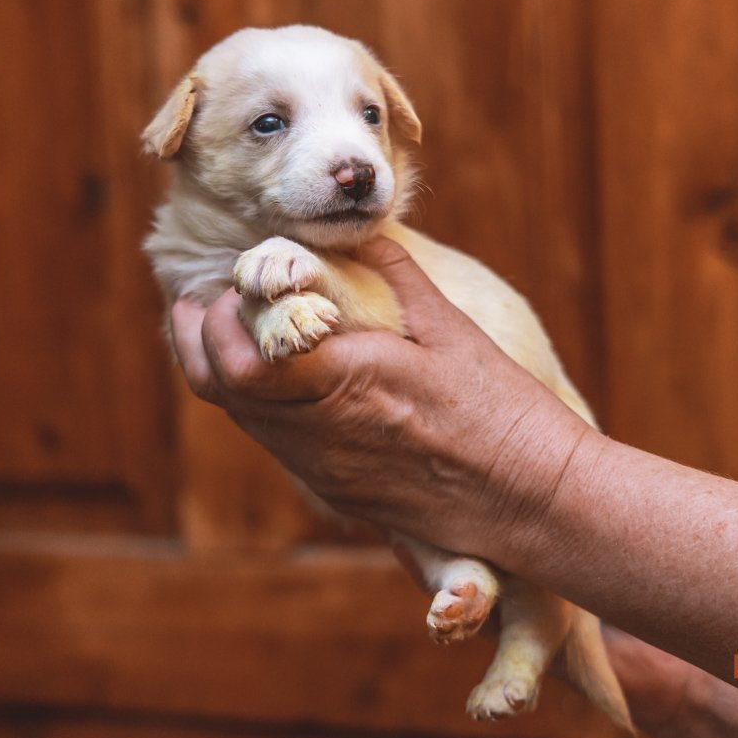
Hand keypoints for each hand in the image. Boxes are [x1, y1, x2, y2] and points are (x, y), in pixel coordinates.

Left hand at [169, 238, 597, 565]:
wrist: (535, 503)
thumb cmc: (503, 413)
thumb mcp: (451, 329)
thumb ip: (394, 274)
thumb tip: (359, 234)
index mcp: (347, 386)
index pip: (240, 363)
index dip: (220, 319)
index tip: (236, 281)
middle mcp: (320, 438)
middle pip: (220, 391)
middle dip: (202, 338)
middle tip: (213, 298)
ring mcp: (324, 471)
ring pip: (240, 419)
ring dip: (227, 371)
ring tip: (243, 326)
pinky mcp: (336, 491)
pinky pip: (275, 442)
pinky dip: (260, 402)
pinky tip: (286, 374)